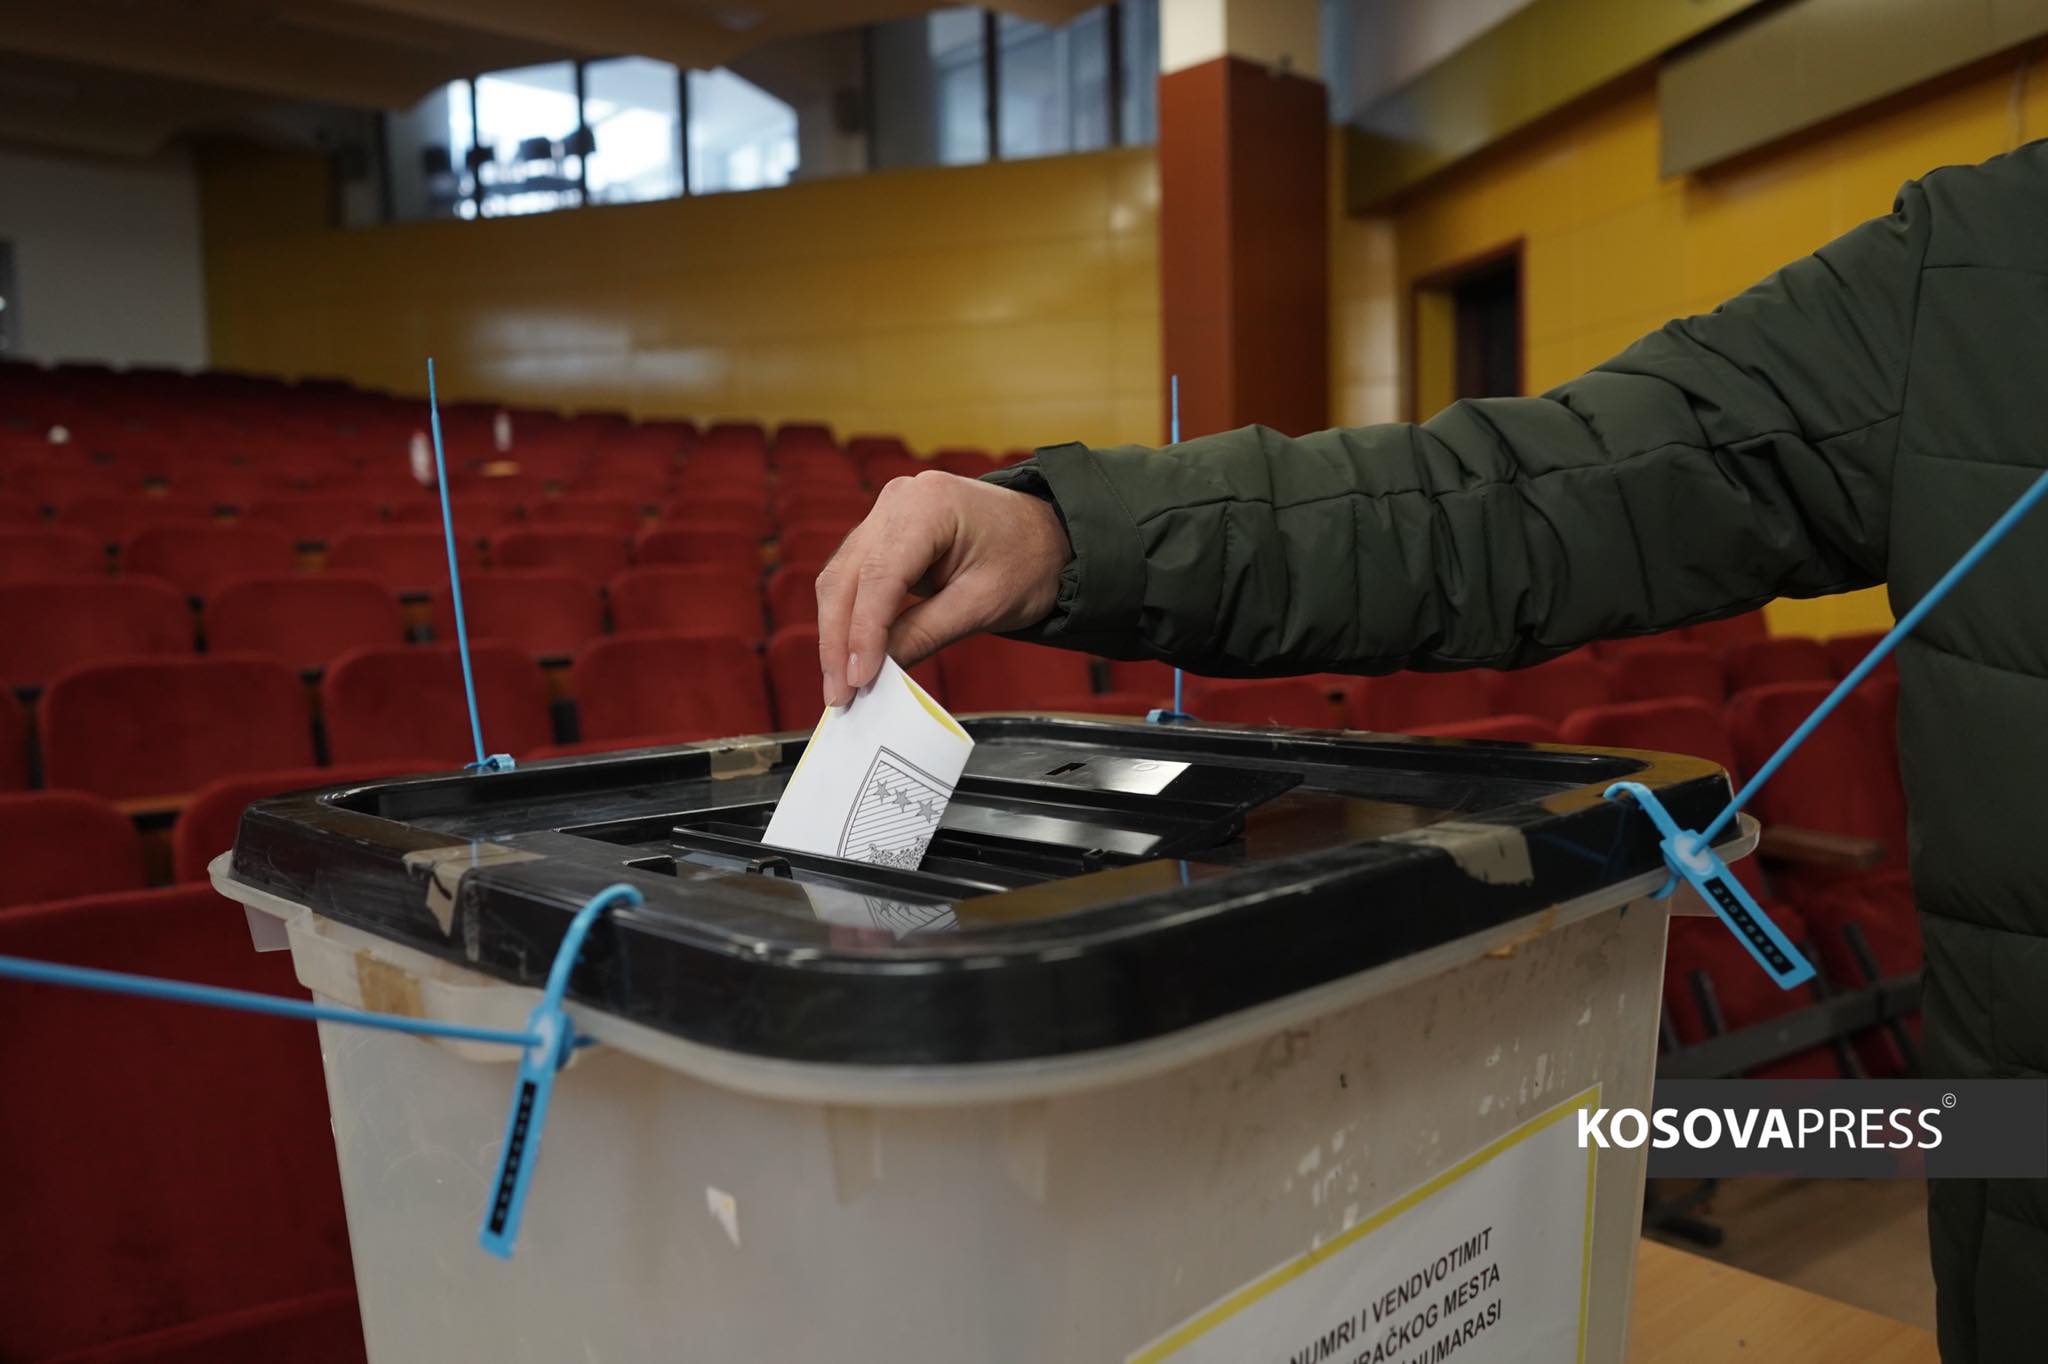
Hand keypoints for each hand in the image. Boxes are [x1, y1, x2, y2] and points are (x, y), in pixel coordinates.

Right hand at [816, 470, 1069, 705]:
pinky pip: (854, 578)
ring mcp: (887, 513)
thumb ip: (923, 635)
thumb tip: (875, 673)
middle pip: (846, 577)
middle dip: (838, 641)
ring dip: (837, 634)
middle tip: (840, 695)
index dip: (863, 633)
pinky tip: (851, 658)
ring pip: (840, 579)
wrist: (1047, 536)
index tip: (857, 680)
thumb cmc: (1027, 561)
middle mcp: (898, 500)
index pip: (880, 576)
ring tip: (841, 685)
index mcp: (929, 505)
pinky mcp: (883, 533)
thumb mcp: (982, 605)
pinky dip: (850, 619)